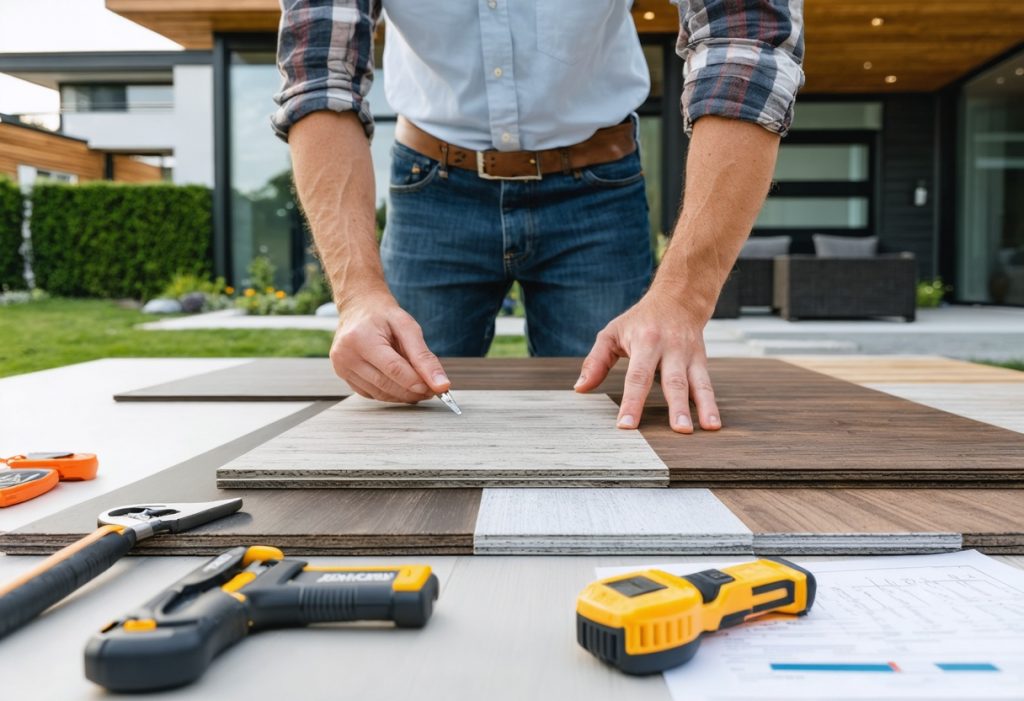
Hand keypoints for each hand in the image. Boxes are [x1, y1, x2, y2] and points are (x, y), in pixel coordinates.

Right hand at [330, 291, 449, 402]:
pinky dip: (391, 394)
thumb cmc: (384, 315)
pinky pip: (372, 394)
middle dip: (413, 391)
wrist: (359, 307)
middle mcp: (345, 355)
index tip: (436, 389)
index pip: (393, 369)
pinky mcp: (343, 376)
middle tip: (432, 390)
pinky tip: (402, 386)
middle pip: (386, 384)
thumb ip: (424, 357)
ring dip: (403, 395)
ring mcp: (341, 367)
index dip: (416, 382)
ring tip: (420, 387)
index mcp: (360, 338)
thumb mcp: (408, 327)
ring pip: (380, 393)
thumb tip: (441, 385)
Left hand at [574, 292, 720, 433]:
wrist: (679, 298)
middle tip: (679, 431)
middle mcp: (670, 348)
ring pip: (697, 383)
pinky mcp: (701, 360)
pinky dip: (711, 403)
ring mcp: (689, 355)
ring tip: (707, 428)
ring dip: (703, 407)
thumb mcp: (613, 333)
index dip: (632, 402)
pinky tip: (713, 422)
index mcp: (645, 342)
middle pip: (673, 382)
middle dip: (676, 407)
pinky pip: (706, 384)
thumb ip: (596, 361)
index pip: (637, 377)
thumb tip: (580, 388)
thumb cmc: (640, 320)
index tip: (627, 425)